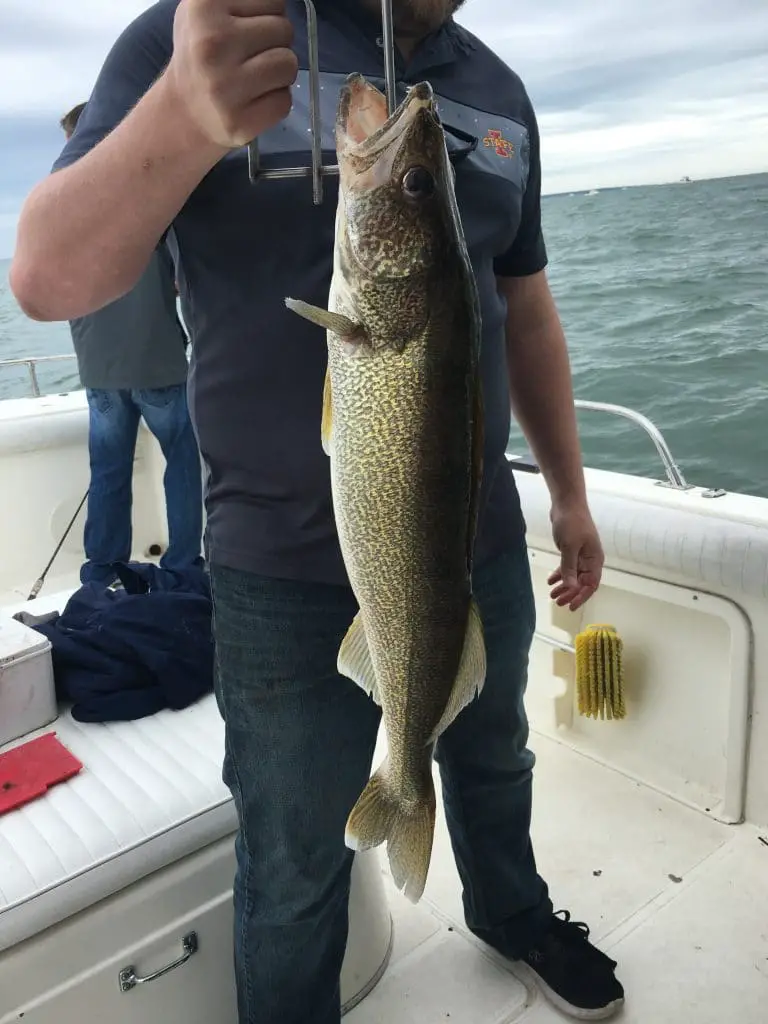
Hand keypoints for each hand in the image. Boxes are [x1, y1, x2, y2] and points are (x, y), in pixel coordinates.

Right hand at [167, 0, 297, 148]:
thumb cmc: (203, 54)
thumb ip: (242, 0)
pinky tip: (254, 101)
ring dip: (280, 73)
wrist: (184, 111)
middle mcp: (213, 42)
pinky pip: (284, 101)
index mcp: (204, 6)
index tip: (247, 29)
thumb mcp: (208, 9)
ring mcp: (225, 85)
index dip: (267, 15)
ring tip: (255, 78)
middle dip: (275, 43)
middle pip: (284, 30)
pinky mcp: (239, 121)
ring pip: (289, 65)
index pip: (274, 0)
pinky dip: (276, 101)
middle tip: (250, 57)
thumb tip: (280, 1)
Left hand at [547, 502, 603, 611]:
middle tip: (557, 602)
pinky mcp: (572, 549)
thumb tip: (570, 587)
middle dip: (570, 593)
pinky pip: (567, 567)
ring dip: (564, 585)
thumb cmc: (571, 523)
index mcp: (595, 560)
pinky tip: (550, 580)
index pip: (591, 584)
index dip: (581, 597)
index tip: (570, 606)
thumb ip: (569, 568)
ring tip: (552, 594)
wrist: (566, 503)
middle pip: (581, 582)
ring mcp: (581, 555)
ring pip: (573, 576)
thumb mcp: (569, 547)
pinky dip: (560, 574)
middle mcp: (590, 559)